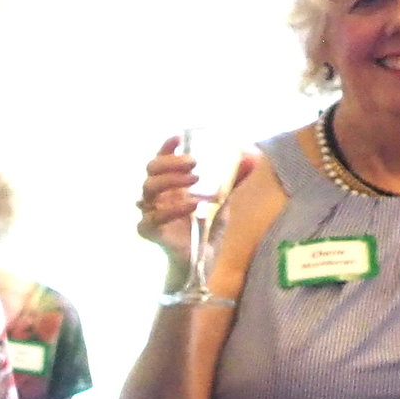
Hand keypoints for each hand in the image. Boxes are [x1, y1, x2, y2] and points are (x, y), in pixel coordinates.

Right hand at [137, 138, 256, 260]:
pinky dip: (173, 209)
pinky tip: (192, 205)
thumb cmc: (207, 229)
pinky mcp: (150, 231)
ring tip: (194, 180)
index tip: (179, 138)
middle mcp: (157, 197)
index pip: (161, 161)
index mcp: (170, 187)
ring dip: (171, 180)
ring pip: (147, 189)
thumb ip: (232, 182)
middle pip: (151, 170)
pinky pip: (152, 218)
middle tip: (194, 163)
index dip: (167, 148)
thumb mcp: (223, 201)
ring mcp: (151, 213)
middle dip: (170, 162)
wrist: (202, 260)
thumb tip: (252, 160)